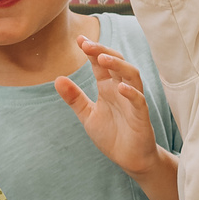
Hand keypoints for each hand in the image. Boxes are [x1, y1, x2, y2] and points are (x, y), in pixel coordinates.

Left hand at [55, 32, 159, 177]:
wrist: (130, 159)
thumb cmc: (112, 135)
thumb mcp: (87, 116)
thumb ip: (74, 98)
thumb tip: (57, 79)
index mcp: (108, 87)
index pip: (100, 64)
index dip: (91, 51)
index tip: (79, 40)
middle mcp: (121, 89)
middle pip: (117, 62)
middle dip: (102, 51)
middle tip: (87, 44)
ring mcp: (133, 101)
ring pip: (131, 75)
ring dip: (118, 65)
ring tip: (103, 59)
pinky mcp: (141, 116)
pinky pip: (139, 100)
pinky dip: (131, 93)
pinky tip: (120, 88)